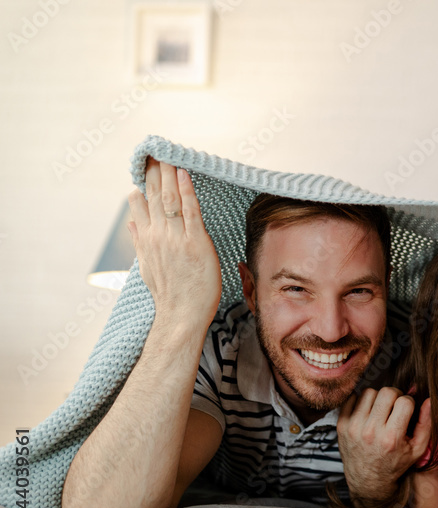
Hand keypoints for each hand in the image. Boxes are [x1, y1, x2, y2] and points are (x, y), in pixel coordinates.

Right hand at [127, 158, 221, 326]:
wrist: (181, 315)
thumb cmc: (169, 294)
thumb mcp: (147, 267)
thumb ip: (140, 241)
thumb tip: (131, 221)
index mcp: (146, 240)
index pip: (141, 202)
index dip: (145, 181)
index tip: (145, 163)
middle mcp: (158, 236)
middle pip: (155, 196)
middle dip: (155, 171)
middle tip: (155, 150)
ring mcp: (175, 238)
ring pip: (171, 199)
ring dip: (170, 174)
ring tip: (169, 155)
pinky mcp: (195, 243)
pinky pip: (190, 211)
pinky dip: (187, 191)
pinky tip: (185, 174)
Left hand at [337, 387, 430, 504]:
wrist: (367, 481)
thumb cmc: (395, 464)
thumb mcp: (417, 450)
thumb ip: (426, 424)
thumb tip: (429, 401)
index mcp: (391, 438)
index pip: (404, 401)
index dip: (409, 402)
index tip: (407, 411)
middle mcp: (370, 432)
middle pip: (386, 392)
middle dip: (394, 396)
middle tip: (394, 407)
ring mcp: (353, 427)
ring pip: (369, 392)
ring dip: (377, 398)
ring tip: (380, 411)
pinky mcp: (341, 425)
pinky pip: (352, 398)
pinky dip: (361, 402)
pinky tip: (367, 413)